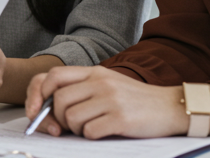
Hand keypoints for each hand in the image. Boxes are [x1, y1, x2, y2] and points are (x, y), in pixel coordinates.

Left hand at [24, 66, 192, 138]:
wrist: (172, 107)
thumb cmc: (137, 100)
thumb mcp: (109, 85)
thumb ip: (83, 90)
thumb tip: (48, 109)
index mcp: (95, 72)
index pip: (53, 76)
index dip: (38, 94)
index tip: (36, 110)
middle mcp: (100, 82)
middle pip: (58, 100)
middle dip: (57, 118)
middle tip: (68, 126)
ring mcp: (111, 99)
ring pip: (71, 118)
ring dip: (75, 129)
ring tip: (91, 128)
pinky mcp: (121, 118)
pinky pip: (90, 131)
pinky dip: (91, 136)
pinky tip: (104, 132)